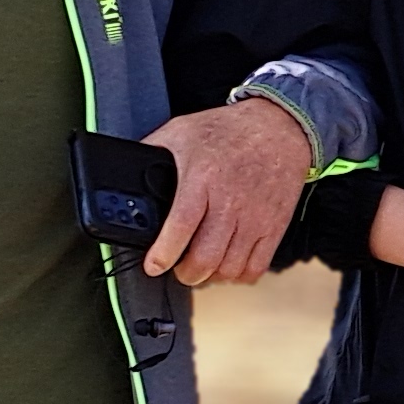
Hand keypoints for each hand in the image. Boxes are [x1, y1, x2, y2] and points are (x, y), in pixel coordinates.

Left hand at [138, 97, 313, 286]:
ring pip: (229, 269)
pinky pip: (255, 268)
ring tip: (201, 267)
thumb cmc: (227, 131)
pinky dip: (238, 275)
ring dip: (210, 276)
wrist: (279, 127)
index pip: (180, 226)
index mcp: (202, 178)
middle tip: (178, 268)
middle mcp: (230, 201)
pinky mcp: (273, 227)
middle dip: (186, 273)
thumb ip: (153, 150)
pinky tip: (228, 264)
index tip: (153, 266)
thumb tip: (124, 167)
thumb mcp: (182, 131)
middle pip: (206, 258)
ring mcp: (254, 217)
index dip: (164, 254)